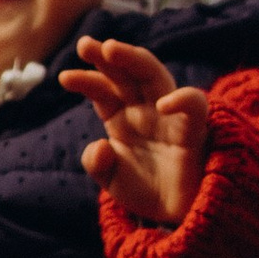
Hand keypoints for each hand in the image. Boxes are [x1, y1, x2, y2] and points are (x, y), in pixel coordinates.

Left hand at [61, 34, 211, 225]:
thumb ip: (98, 164)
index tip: (64, 78)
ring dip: (135, 59)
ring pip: (154, 76)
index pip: (103, 90)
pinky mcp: (193, 129)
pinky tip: (163, 105)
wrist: (175, 213)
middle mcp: (144, 109)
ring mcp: (168, 116)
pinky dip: (182, 100)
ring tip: (112, 48)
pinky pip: (193, 106)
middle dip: (106, 56)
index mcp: (122, 117)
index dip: (85, 81)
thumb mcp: (112, 181)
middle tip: (85, 44)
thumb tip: (99, 147)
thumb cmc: (146, 189)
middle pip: (126, 74)